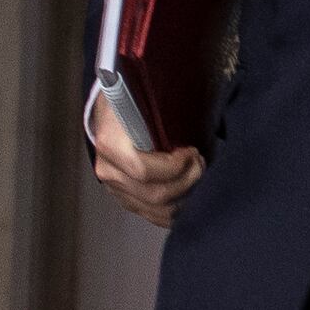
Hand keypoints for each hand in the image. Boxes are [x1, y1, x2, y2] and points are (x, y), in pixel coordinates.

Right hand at [89, 111, 202, 232]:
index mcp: (111, 143)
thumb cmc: (137, 99)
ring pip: (156, 210)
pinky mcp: (124, 197)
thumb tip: (198, 106)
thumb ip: (167, 107)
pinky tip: (189, 194)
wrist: (115, 107)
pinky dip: (175, 208)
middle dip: (188, 181)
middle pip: (155, 195)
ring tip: (196, 175)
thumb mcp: (148, 95)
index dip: (175, 166)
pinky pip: (152, 215)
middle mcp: (108, 169)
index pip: (144, 170)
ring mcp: (114, 187)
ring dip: (185, 197)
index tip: (192, 151)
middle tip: (200, 162)